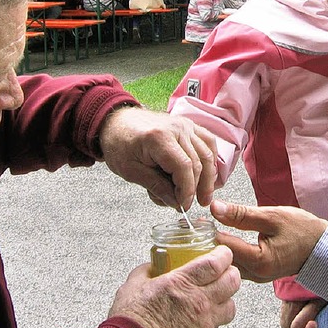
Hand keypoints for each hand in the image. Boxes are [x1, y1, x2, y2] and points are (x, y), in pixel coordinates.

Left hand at [100, 108, 217, 208]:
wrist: (117, 122)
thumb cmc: (119, 143)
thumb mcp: (130, 171)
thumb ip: (155, 186)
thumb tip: (176, 203)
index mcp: (159, 138)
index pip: (184, 168)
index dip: (187, 191)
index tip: (183, 205)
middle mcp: (177, 128)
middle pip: (198, 163)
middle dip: (196, 188)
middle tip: (188, 205)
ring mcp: (185, 125)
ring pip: (207, 154)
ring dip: (208, 178)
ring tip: (203, 196)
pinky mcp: (189, 126)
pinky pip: (208, 142)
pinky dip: (210, 160)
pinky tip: (207, 174)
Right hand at [109, 246, 239, 327]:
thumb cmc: (131, 321)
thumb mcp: (134, 284)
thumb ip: (148, 270)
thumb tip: (153, 266)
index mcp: (182, 283)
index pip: (216, 263)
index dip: (224, 254)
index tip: (221, 252)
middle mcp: (198, 301)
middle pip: (232, 281)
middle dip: (230, 272)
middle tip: (222, 270)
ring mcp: (204, 323)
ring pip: (231, 305)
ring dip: (225, 297)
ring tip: (214, 295)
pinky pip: (218, 326)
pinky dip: (213, 319)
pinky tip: (201, 315)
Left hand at [209, 200, 327, 282]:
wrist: (323, 247)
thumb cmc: (302, 230)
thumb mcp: (271, 216)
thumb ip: (241, 214)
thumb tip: (215, 208)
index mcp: (259, 261)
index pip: (224, 246)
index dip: (209, 231)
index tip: (199, 220)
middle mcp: (256, 275)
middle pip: (222, 260)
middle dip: (209, 243)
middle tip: (197, 225)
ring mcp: (257, 277)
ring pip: (228, 265)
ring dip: (217, 249)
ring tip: (207, 231)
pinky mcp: (258, 275)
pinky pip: (237, 265)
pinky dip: (228, 253)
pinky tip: (223, 239)